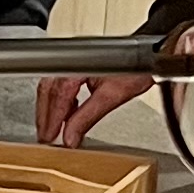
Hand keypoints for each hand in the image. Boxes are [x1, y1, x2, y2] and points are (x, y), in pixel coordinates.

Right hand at [36, 65, 154, 147]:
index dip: (52, 120)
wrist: (148, 55)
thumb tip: (70, 136)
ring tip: (52, 128)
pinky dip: (60, 101)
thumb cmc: (134, 67)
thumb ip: (86, 118)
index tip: (50, 137)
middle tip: (45, 137)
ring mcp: (73, 62)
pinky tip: (66, 112)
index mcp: (75, 68)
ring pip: (51, 88)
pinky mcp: (78, 65)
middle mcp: (70, 62)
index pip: (57, 98)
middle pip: (48, 92)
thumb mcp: (111, 97)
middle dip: (45, 116)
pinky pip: (61, 84)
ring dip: (50, 109)